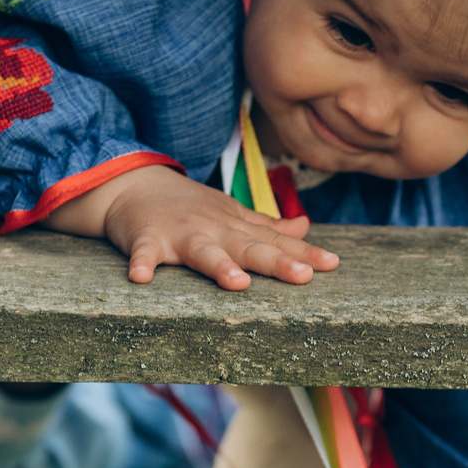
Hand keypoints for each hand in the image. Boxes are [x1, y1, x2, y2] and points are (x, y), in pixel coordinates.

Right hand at [44, 164, 339, 290]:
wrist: (135, 185)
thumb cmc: (189, 207)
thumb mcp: (231, 214)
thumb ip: (267, 226)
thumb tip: (305, 227)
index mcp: (235, 227)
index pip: (274, 242)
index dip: (303, 254)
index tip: (332, 265)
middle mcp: (214, 230)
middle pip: (248, 248)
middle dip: (276, 262)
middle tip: (303, 276)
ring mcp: (180, 234)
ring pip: (203, 252)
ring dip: (219, 266)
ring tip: (237, 283)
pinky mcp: (146, 239)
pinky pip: (144, 253)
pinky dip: (142, 263)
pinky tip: (140, 278)